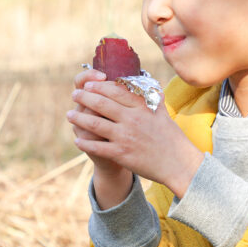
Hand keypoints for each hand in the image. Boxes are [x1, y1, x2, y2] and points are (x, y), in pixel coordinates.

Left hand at [67, 79, 203, 198]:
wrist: (178, 164)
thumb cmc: (171, 137)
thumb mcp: (162, 112)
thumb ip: (151, 97)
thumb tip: (145, 82)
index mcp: (142, 107)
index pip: (115, 91)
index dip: (99, 86)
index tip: (88, 84)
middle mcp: (132, 119)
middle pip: (102, 104)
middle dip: (85, 98)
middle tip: (74, 95)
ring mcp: (126, 137)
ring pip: (95, 124)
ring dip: (79, 118)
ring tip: (69, 114)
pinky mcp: (122, 154)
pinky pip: (98, 147)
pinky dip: (85, 143)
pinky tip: (77, 140)